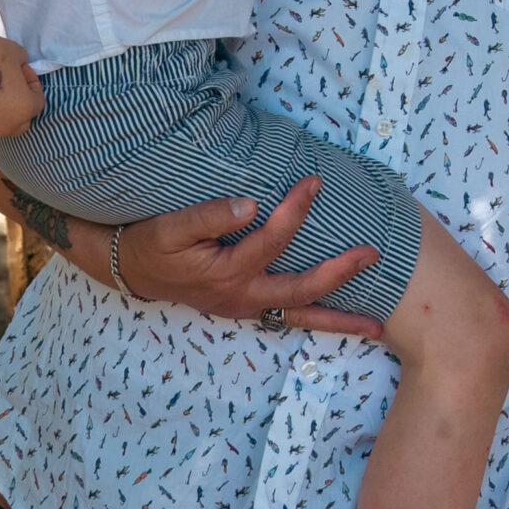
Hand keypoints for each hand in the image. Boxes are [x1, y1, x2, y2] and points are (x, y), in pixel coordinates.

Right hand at [0, 26, 42, 138]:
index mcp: (23, 110)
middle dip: (20, 106)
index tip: (22, 71)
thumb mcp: (19, 55)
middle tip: (11, 87)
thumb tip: (19, 73)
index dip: (32, 84)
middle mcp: (3, 126)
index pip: (37, 102)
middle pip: (20, 122)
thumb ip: (23, 70)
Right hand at [107, 176, 385, 329]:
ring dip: (339, 320)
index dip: (295, 210)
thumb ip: (208, 216)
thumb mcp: (170, 227)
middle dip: (340, 274)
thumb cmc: (150, 244)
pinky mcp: (247, 307)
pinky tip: (344, 321)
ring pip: (299, 315)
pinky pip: (289, 318)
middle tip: (374, 254)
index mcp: (226, 273)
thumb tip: (249, 204)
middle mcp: (242, 296)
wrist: (131, 269)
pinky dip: (318, 321)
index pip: (272, 239)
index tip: (314, 182)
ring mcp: (246, 307)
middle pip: (301, 289)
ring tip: (377, 326)